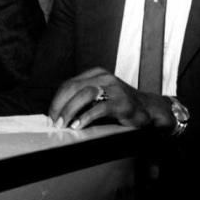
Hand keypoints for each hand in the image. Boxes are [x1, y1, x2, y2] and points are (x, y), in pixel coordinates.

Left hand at [48, 67, 174, 130]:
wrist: (148, 108)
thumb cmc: (121, 104)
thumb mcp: (100, 97)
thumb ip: (82, 100)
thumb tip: (59, 112)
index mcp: (96, 74)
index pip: (69, 84)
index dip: (57, 100)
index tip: (51, 115)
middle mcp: (104, 77)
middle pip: (73, 87)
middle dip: (60, 106)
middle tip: (55, 122)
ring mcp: (113, 88)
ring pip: (84, 95)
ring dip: (70, 111)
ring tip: (64, 124)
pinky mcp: (121, 102)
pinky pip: (99, 108)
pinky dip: (85, 118)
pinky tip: (78, 126)